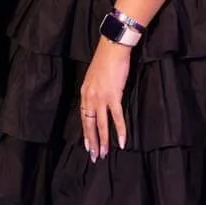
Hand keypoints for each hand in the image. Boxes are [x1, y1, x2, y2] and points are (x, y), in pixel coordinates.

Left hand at [79, 39, 132, 158]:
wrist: (112, 48)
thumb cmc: (106, 60)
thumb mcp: (94, 76)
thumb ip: (95, 89)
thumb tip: (100, 99)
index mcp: (85, 92)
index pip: (83, 116)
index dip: (86, 132)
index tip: (88, 144)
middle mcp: (90, 97)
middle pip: (89, 124)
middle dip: (92, 142)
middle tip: (95, 156)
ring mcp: (101, 98)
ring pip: (100, 124)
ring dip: (103, 140)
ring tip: (105, 153)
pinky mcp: (113, 96)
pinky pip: (116, 117)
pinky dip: (119, 130)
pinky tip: (121, 141)